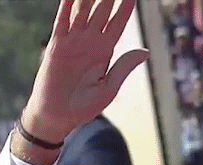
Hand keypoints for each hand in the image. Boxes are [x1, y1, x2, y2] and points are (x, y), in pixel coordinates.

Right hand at [21, 0, 148, 143]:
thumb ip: (123, 67)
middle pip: (103, 9)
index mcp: (106, 50)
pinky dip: (67, 4)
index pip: (119, 21)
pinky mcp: (57, 44)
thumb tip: (145, 51)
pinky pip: (63, 19)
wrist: (57, 117)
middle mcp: (90, 41)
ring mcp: (73, 40)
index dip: (126, 5)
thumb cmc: (84, 107)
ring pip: (83, 9)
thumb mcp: (108, 88)